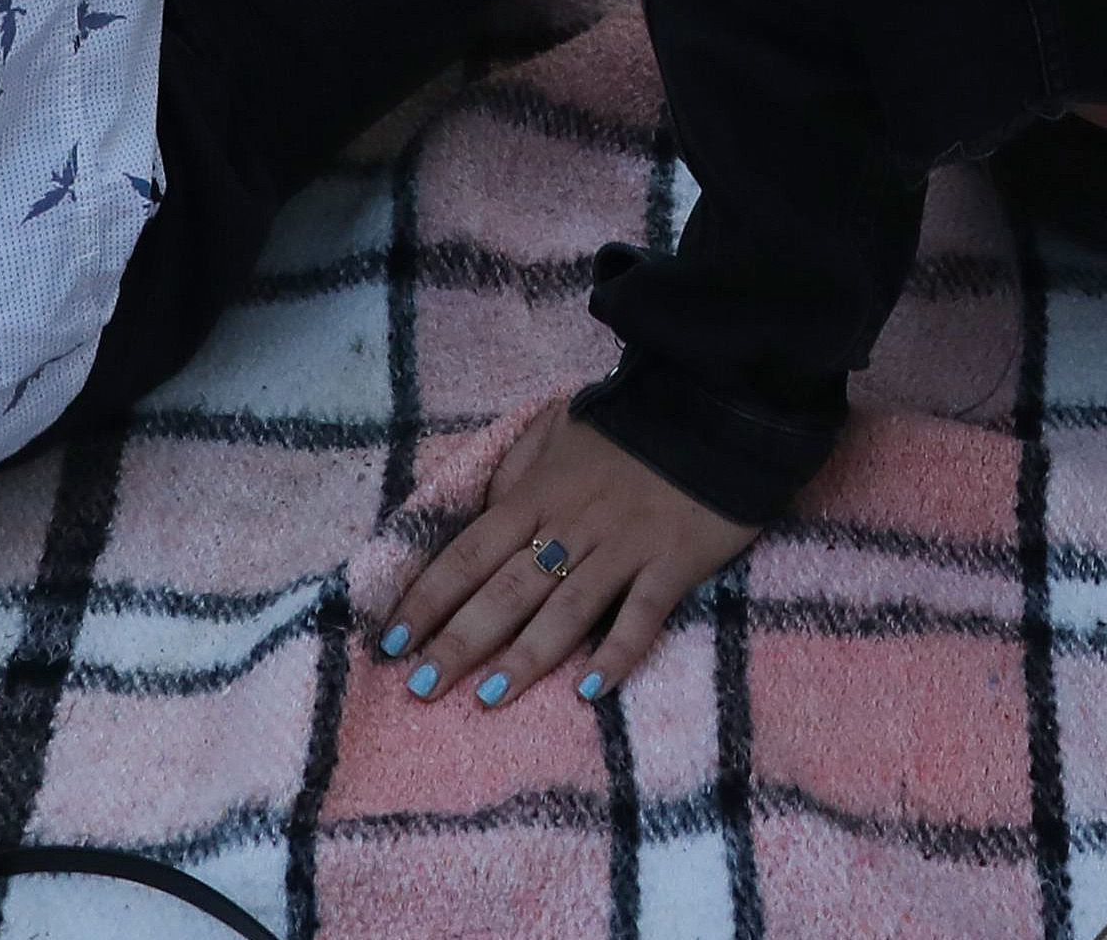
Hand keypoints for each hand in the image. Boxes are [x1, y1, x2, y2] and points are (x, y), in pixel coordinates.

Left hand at [379, 408, 760, 708]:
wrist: (714, 407)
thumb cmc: (630, 426)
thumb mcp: (559, 429)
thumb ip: (519, 470)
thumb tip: (484, 508)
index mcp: (538, 494)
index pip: (469, 552)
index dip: (428, 597)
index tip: (392, 640)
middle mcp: (572, 525)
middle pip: (506, 589)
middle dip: (459, 640)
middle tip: (421, 686)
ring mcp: (623, 546)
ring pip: (566, 609)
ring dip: (524, 657)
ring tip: (488, 700)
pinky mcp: (672, 561)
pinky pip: (642, 614)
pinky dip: (617, 653)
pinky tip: (590, 690)